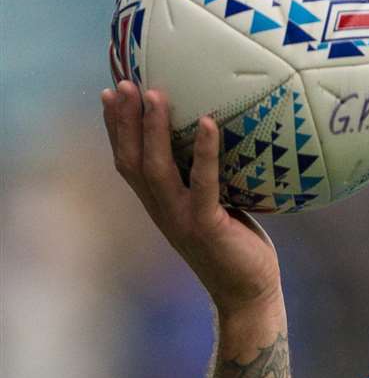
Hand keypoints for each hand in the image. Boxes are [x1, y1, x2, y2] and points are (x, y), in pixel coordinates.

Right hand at [102, 81, 281, 316]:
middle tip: (123, 83)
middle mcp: (162, 209)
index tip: (110, 92)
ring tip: (155, 94)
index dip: (115, 128)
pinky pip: (203, 183)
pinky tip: (208, 122)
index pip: (128, 161)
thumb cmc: (237, 246)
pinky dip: (205, 152)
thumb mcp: (215, 207)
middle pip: (132, 159)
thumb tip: (216, 137)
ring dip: (152, 130)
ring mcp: (181, 218)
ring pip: (157, 168)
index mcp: (159, 204)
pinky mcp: (207, 225)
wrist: (248, 293)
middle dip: (124, 121)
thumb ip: (205, 180)